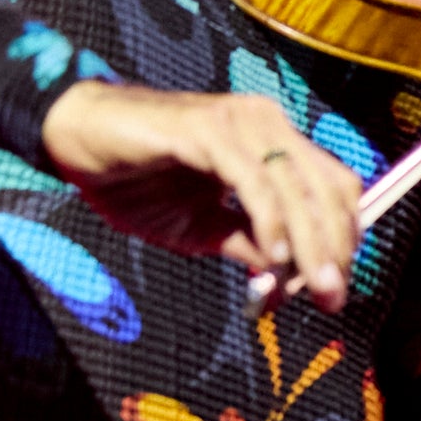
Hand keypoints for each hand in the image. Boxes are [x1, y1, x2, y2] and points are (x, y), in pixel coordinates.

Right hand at [37, 78, 358, 311]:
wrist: (77, 139)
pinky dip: (269, 219)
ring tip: (310, 286)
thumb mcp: (200, 227)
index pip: (333, 187)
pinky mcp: (206, 128)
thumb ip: (245, 244)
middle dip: (335, 248)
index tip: (337, 286)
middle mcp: (266, 125)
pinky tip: (272, 253)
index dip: (344, 237)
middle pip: (326, 188)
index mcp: (273, 142)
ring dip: (310, 242)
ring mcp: (239, 122)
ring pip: (295, 186)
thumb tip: (286, 280)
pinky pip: (252, 179)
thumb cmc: (137, 181)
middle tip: (333, 297)